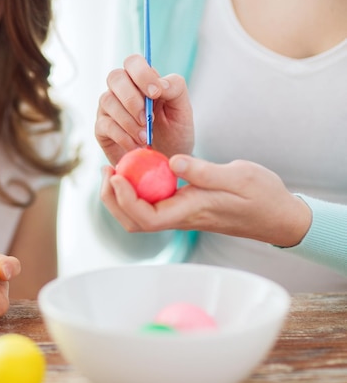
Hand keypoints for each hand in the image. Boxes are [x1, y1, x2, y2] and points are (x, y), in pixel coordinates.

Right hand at [95, 54, 194, 162]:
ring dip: (128, 120)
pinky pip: (105, 125)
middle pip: (115, 77)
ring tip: (146, 138)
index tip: (156, 94)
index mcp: (142, 81)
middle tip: (148, 119)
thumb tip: (160, 84)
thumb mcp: (183, 110)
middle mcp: (121, 91)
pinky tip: (136, 146)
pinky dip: (123, 136)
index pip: (133, 62)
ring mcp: (109, 109)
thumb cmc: (174, 133)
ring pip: (107, 101)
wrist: (165, 161)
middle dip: (131, 98)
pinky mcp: (102, 129)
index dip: (142, 74)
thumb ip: (176, 89)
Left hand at [101, 154, 311, 246]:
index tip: (115, 174)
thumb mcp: (238, 177)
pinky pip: (149, 205)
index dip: (125, 198)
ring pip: (138, 216)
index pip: (146, 216)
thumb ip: (203, 171)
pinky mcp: (181, 208)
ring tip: (113, 169)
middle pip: (133, 221)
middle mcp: (179, 218)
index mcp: (189, 213)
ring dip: (119, 197)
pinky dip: (134, 191)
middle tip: (106, 170)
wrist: (277, 215)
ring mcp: (179, 215)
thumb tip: (171, 161)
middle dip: (112, 199)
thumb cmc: (261, 196)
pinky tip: (133, 170)